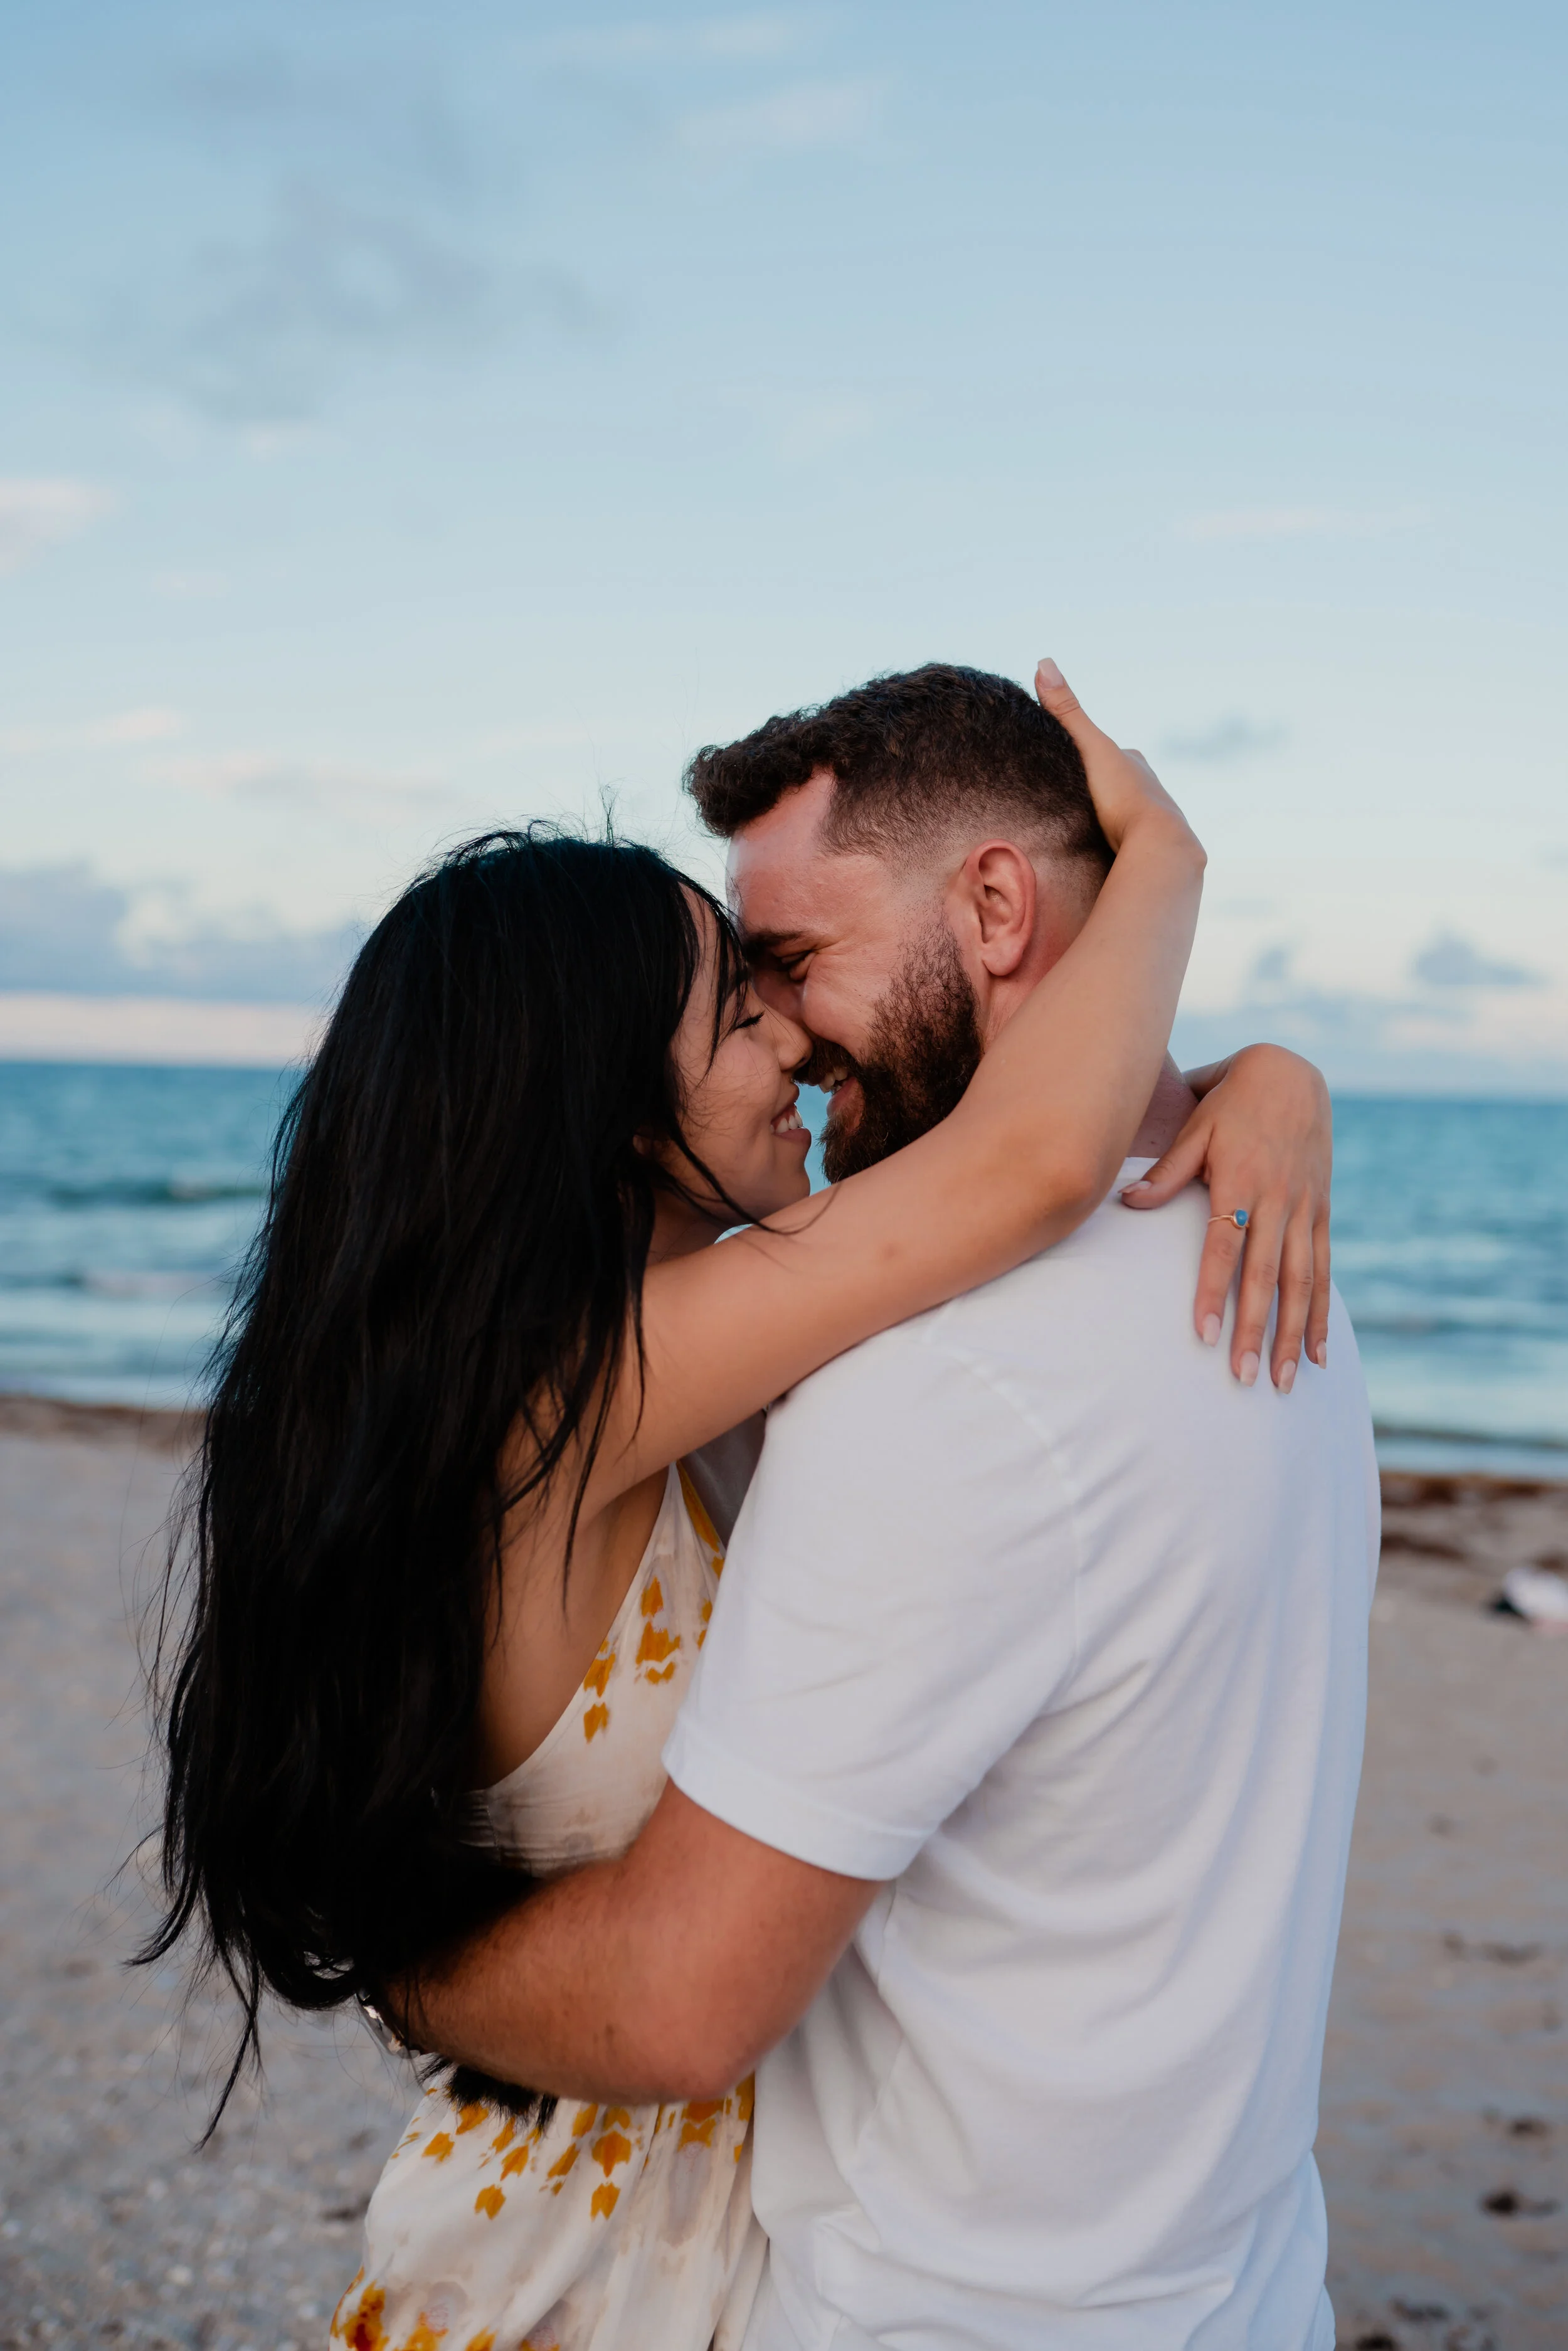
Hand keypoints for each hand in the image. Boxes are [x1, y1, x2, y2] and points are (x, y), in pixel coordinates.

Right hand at [1034, 659, 1197, 857]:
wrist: (1157, 845)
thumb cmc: (1124, 795)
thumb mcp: (1090, 748)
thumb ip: (1068, 713)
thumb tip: (1044, 662)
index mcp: (1136, 762)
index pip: (1107, 752)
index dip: (1085, 755)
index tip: (1063, 764)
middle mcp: (1150, 786)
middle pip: (1115, 782)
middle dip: (1097, 788)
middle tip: (1069, 798)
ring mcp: (1153, 818)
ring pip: (1122, 812)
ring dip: (1105, 817)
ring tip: (1081, 828)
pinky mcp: (1149, 848)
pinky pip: (1124, 840)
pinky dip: (1112, 841)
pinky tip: (1100, 851)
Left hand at [1121, 1045, 1331, 1390]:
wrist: (1292, 1074)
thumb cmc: (1230, 1102)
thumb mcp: (1195, 1127)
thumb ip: (1167, 1171)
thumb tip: (1127, 1202)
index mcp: (1241, 1180)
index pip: (1224, 1247)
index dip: (1214, 1291)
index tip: (1204, 1335)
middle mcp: (1278, 1200)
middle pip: (1266, 1276)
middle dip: (1254, 1330)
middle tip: (1243, 1378)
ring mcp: (1305, 1209)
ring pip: (1301, 1282)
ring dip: (1293, 1334)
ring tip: (1285, 1381)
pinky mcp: (1322, 1213)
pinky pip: (1324, 1270)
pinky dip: (1322, 1312)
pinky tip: (1320, 1353)